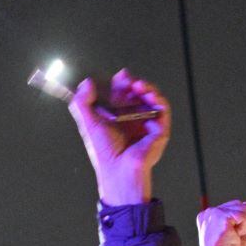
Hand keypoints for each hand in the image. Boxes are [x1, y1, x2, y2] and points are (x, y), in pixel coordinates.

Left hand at [70, 69, 171, 205]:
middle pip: (139, 93)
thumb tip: (86, 82)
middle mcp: (134, 119)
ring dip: (149, 88)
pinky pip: (163, 111)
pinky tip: (149, 96)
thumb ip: (81, 101)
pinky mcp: (159, 131)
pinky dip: (159, 100)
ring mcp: (148, 125)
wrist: (116, 169)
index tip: (120, 76)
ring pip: (153, 99)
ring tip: (139, 86)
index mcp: (119, 117)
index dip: (123, 83)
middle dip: (135, 83)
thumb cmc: (104, 152)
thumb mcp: (87, 122)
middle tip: (130, 80)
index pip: (124, 93)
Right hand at [195, 200, 245, 245]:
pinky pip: (244, 215)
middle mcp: (209, 212)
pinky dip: (244, 227)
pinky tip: (233, 237)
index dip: (241, 224)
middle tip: (232, 239)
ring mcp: (214, 213)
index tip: (230, 238)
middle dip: (243, 223)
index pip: (235, 207)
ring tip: (232, 239)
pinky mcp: (220, 216)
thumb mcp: (235, 233)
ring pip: (244, 208)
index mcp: (210, 217)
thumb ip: (240, 218)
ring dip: (244, 226)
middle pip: (240, 205)